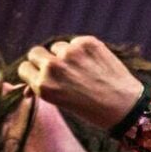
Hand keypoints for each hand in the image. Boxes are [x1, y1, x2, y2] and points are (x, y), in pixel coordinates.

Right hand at [16, 36, 146, 129]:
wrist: (125, 106)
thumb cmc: (92, 110)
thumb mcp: (62, 103)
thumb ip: (44, 88)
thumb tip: (29, 83)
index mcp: (44, 85)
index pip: (24, 67)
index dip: (34, 71)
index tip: (42, 74)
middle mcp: (53, 67)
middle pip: (35, 52)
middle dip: (44, 59)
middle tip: (59, 68)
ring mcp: (70, 53)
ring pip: (57, 47)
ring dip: (65, 55)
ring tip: (83, 70)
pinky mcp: (87, 42)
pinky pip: (75, 42)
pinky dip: (82, 50)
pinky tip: (94, 63)